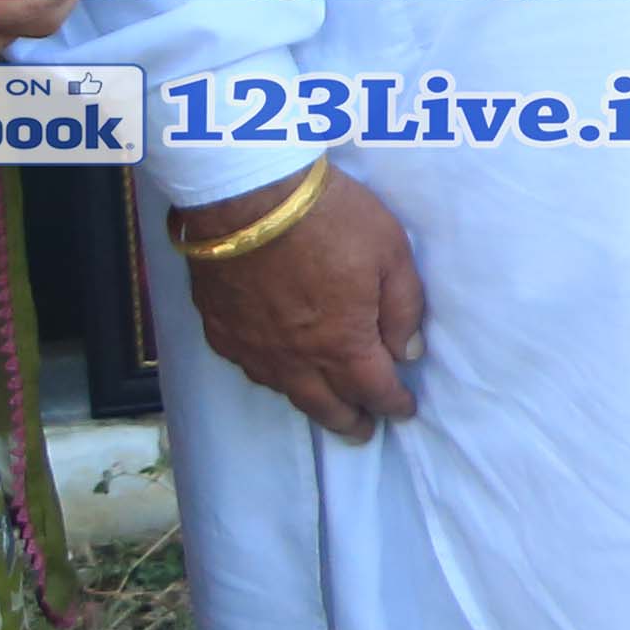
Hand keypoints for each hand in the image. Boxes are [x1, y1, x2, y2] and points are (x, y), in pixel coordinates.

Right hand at [173, 164, 425, 441]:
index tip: (403, 410)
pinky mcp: (220, 328)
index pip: (373, 388)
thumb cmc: (329, 219)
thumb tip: (409, 353)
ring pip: (284, 390)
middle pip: (326, 404)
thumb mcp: (391, 254)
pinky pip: (248, 366)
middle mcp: (296, 356)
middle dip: (350, 421)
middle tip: (362, 432)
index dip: (392, 404)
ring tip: (324, 411)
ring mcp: (253, 345)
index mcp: (343, 342)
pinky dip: (270, 377)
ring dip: (310, 405)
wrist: (246, 197)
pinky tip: (276, 373)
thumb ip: (404, 308)